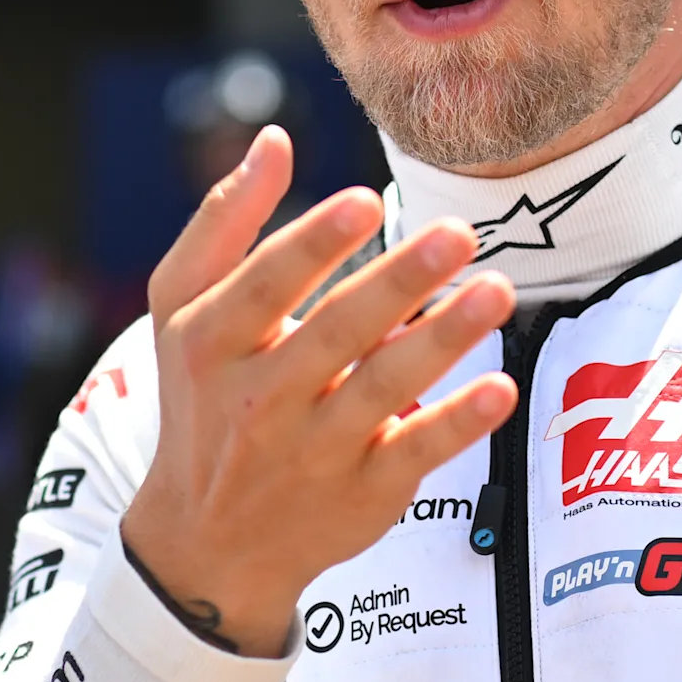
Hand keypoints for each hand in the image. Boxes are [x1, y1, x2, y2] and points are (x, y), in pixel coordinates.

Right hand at [120, 127, 518, 658]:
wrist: (208, 541)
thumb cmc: (203, 400)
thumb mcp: (181, 311)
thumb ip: (225, 223)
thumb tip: (274, 140)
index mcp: (211, 342)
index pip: (265, 286)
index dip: (315, 243)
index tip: (366, 200)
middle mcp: (259, 399)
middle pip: (335, 333)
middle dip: (399, 283)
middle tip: (459, 234)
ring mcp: (312, 451)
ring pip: (383, 389)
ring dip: (442, 341)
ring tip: (495, 292)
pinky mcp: (361, 492)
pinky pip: (414, 453)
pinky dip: (457, 423)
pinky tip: (499, 387)